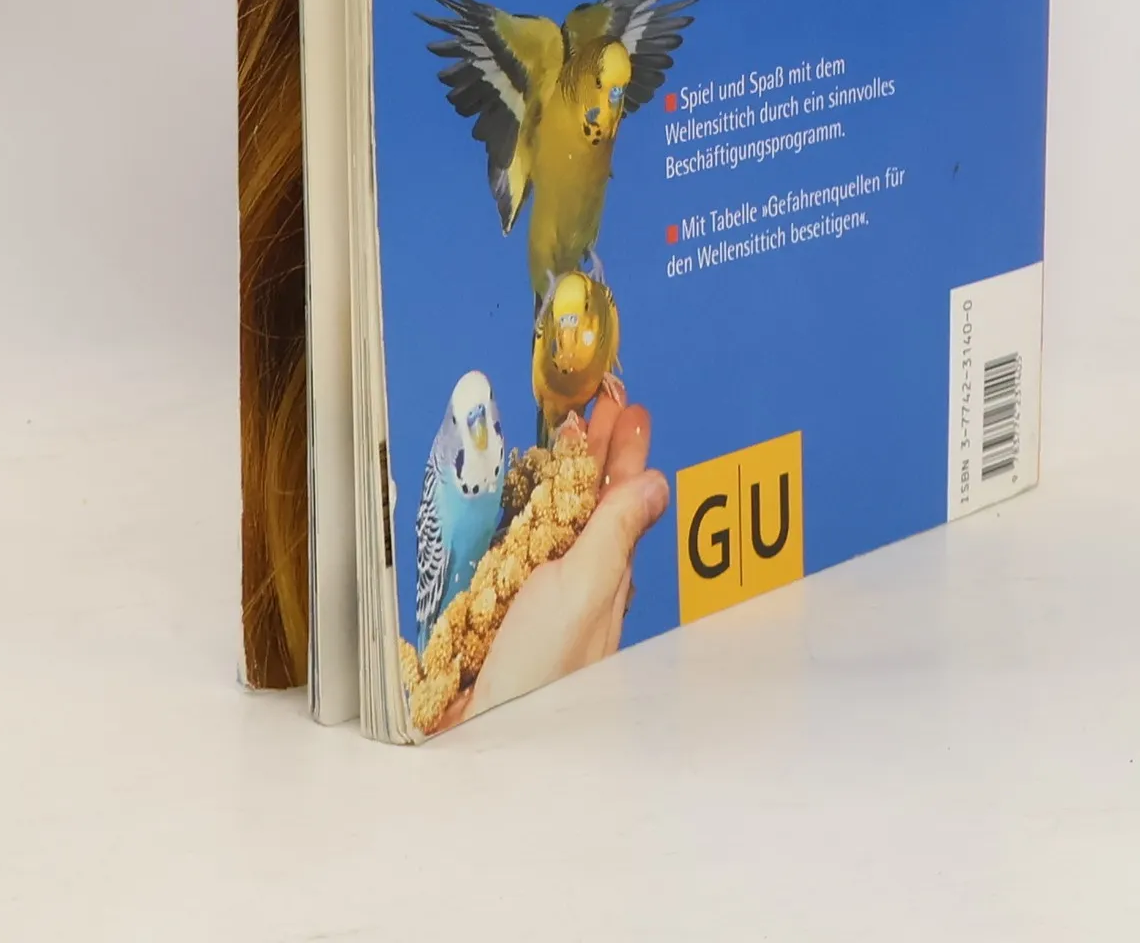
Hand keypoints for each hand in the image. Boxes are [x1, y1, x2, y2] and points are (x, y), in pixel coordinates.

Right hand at [461, 392, 667, 717]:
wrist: (483, 738)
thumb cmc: (538, 671)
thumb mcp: (583, 588)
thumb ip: (615, 534)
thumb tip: (656, 483)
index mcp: (604, 569)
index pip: (620, 492)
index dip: (624, 447)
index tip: (628, 406)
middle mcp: (576, 578)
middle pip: (590, 497)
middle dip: (597, 448)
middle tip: (603, 401)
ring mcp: (539, 594)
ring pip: (557, 517)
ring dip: (563, 471)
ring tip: (569, 431)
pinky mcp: (500, 608)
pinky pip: (518, 547)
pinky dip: (522, 511)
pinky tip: (519, 500)